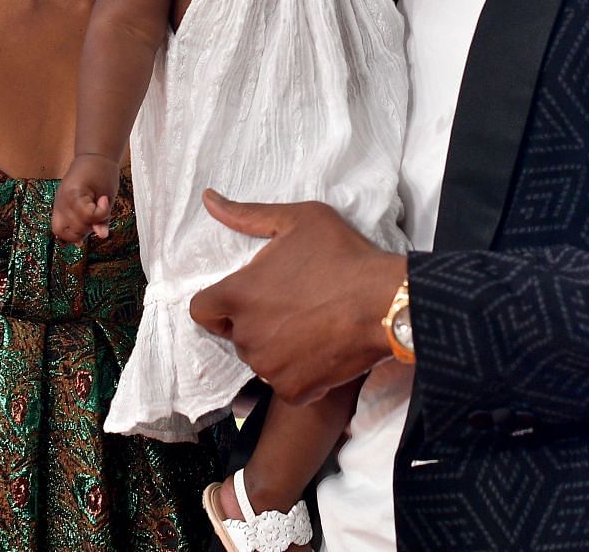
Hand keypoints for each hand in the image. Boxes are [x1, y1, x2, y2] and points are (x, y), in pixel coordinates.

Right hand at [52, 153, 119, 243]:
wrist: (93, 157)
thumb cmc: (102, 171)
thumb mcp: (107, 193)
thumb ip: (104, 217)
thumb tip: (102, 236)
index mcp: (73, 193)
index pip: (86, 216)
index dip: (100, 213)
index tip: (104, 199)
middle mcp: (61, 201)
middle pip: (74, 227)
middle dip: (90, 225)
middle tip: (99, 212)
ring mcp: (57, 205)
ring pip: (61, 231)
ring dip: (79, 232)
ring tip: (90, 221)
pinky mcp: (58, 208)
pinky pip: (59, 227)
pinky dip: (70, 232)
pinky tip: (80, 236)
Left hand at [188, 191, 405, 404]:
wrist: (386, 301)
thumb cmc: (342, 256)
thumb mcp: (297, 219)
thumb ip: (246, 214)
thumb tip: (208, 199)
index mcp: (239, 295)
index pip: (202, 310)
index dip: (218, 304)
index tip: (246, 298)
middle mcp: (246, 336)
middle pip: (236, 333)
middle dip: (255, 321)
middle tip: (292, 305)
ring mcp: (269, 367)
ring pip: (260, 358)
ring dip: (276, 347)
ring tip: (310, 326)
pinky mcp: (293, 389)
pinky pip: (285, 382)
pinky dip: (299, 372)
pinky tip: (321, 350)